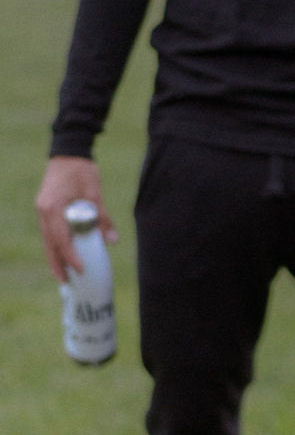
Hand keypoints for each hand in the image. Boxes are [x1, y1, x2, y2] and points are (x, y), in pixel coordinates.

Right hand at [35, 157, 116, 280]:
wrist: (68, 152)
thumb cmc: (82, 170)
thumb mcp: (95, 193)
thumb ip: (102, 217)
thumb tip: (112, 241)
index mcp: (53, 207)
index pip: (61, 239)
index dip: (70, 256)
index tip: (80, 269)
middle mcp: (44, 211)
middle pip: (49, 243)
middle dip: (57, 263)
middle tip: (65, 282)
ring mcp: (42, 210)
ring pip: (47, 239)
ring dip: (54, 256)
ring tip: (62, 274)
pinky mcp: (45, 208)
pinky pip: (49, 231)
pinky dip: (55, 244)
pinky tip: (61, 254)